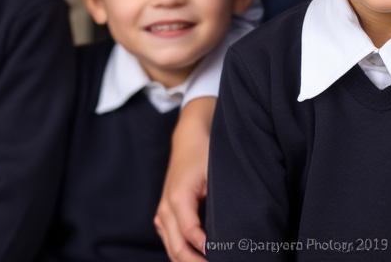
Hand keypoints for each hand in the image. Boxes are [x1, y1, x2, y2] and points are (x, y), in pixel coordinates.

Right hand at [155, 97, 215, 260]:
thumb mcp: (213, 174)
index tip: (220, 257)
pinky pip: (170, 243)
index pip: (189, 233)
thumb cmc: (204, 154)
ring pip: (172, 250)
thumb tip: (229, 229)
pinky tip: (199, 259)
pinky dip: (182, 255)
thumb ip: (217, 201)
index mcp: (178, 197)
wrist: (188, 139)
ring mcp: (162, 214)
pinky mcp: (163, 218)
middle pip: (177, 248)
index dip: (204, 250)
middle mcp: (165, 209)